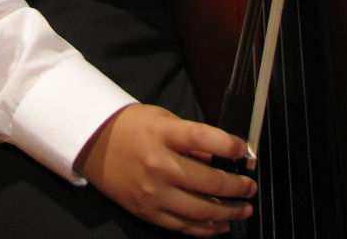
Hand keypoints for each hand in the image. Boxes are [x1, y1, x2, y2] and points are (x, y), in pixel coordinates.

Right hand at [75, 104, 255, 235]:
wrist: (96, 144)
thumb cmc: (134, 127)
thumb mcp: (163, 119)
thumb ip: (191, 139)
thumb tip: (219, 157)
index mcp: (162, 134)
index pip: (202, 138)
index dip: (228, 144)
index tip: (244, 149)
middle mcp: (159, 164)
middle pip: (207, 181)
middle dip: (236, 187)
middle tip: (250, 187)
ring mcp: (153, 192)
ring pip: (200, 210)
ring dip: (228, 213)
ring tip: (244, 209)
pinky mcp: (148, 212)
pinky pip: (183, 226)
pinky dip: (206, 229)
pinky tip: (220, 225)